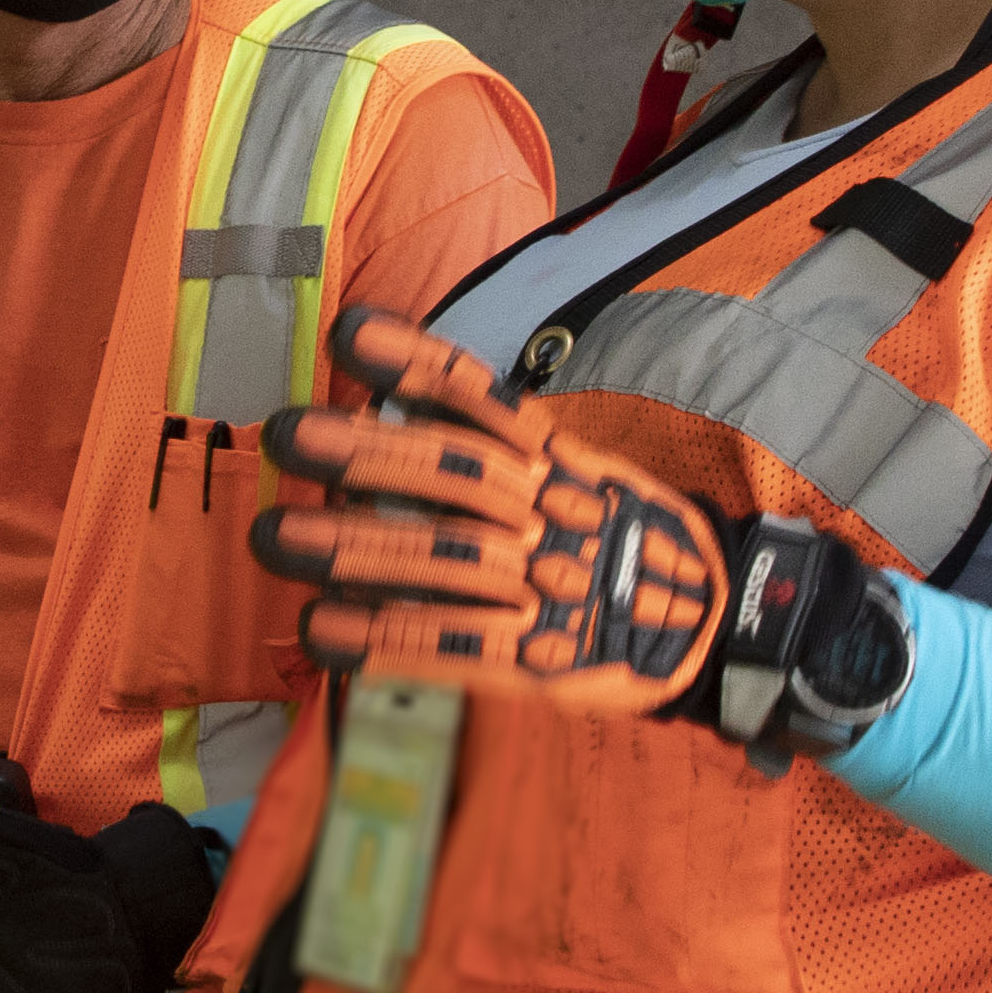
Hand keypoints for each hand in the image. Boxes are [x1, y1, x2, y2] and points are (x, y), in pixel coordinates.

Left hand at [252, 308, 911, 765]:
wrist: (719, 627)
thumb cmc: (622, 542)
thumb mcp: (577, 473)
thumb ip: (496, 446)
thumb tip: (386, 410)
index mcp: (556, 460)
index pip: (483, 398)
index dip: (416, 361)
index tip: (351, 332)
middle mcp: (548, 513)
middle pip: (451, 473)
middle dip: (364, 453)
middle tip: (285, 434)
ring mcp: (546, 586)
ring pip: (442, 560)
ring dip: (351, 549)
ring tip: (271, 537)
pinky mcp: (540, 660)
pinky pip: (454, 646)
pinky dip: (384, 640)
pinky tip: (319, 632)